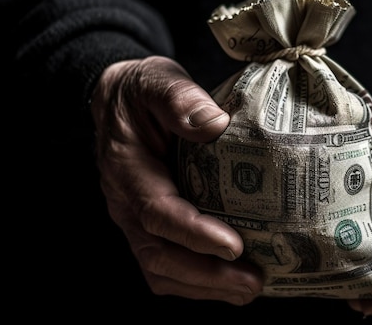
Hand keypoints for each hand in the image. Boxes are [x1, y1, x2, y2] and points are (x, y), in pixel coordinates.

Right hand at [90, 56, 262, 304]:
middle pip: (159, 254)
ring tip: (249, 289)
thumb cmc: (142, 93)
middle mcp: (126, 204)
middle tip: (252, 282)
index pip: (158, 212)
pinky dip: (197, 282)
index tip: (234, 246)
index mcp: (127, 170)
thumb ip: (180, 100)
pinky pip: (166, 265)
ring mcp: (134, 220)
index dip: (195, 233)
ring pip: (161, 269)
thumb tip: (216, 124)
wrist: (119, 103)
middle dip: (206, 275)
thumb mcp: (157, 82)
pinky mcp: (148, 227)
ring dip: (205, 286)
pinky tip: (230, 283)